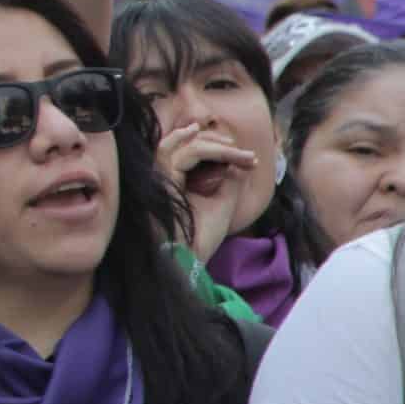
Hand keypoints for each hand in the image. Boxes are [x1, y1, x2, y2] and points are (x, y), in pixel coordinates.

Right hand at [158, 119, 260, 259]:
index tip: (245, 158)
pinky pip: (189, 153)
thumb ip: (227, 182)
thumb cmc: (199, 239)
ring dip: (216, 144)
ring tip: (238, 150)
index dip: (215, 150)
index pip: (187, 153)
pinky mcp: (162, 176)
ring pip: (187, 145)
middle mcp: (161, 175)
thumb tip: (237, 161)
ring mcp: (159, 174)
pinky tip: (231, 150)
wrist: (186, 261)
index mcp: (172, 181)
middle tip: (243, 153)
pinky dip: (213, 150)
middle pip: (185, 144)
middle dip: (217, 143)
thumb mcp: (221, 205)